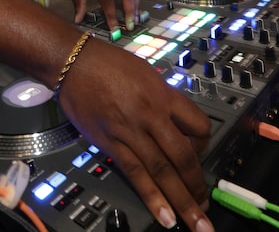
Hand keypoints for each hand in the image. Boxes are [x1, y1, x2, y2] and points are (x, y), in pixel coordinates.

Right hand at [58, 38, 212, 231]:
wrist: (72, 62)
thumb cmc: (106, 62)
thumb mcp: (145, 72)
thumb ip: (162, 97)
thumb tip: (174, 119)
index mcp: (162, 94)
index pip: (198, 125)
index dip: (205, 143)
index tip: (201, 152)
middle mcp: (150, 115)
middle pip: (183, 156)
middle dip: (197, 185)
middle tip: (206, 207)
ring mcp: (130, 131)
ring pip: (162, 171)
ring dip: (181, 200)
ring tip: (194, 222)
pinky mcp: (110, 143)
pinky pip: (135, 174)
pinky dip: (151, 196)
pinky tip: (163, 215)